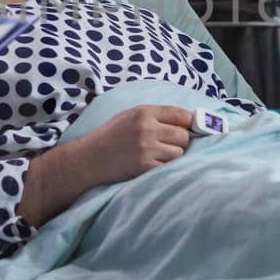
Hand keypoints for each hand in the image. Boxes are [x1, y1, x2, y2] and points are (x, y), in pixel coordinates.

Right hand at [70, 105, 194, 185]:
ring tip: (159, 155)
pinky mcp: (145, 167)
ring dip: (173, 155)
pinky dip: (165, 167)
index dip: (189, 122)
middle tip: (169, 144)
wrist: (90, 158)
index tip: (189, 128)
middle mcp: (147, 129)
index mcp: (144, 112)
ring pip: (179, 153)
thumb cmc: (111, 135)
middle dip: (180, 140)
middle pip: (184, 135)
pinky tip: (153, 164)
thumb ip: (156, 115)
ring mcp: (147, 149)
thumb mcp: (130, 115)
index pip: (181, 114)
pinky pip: (169, 167)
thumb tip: (188, 119)